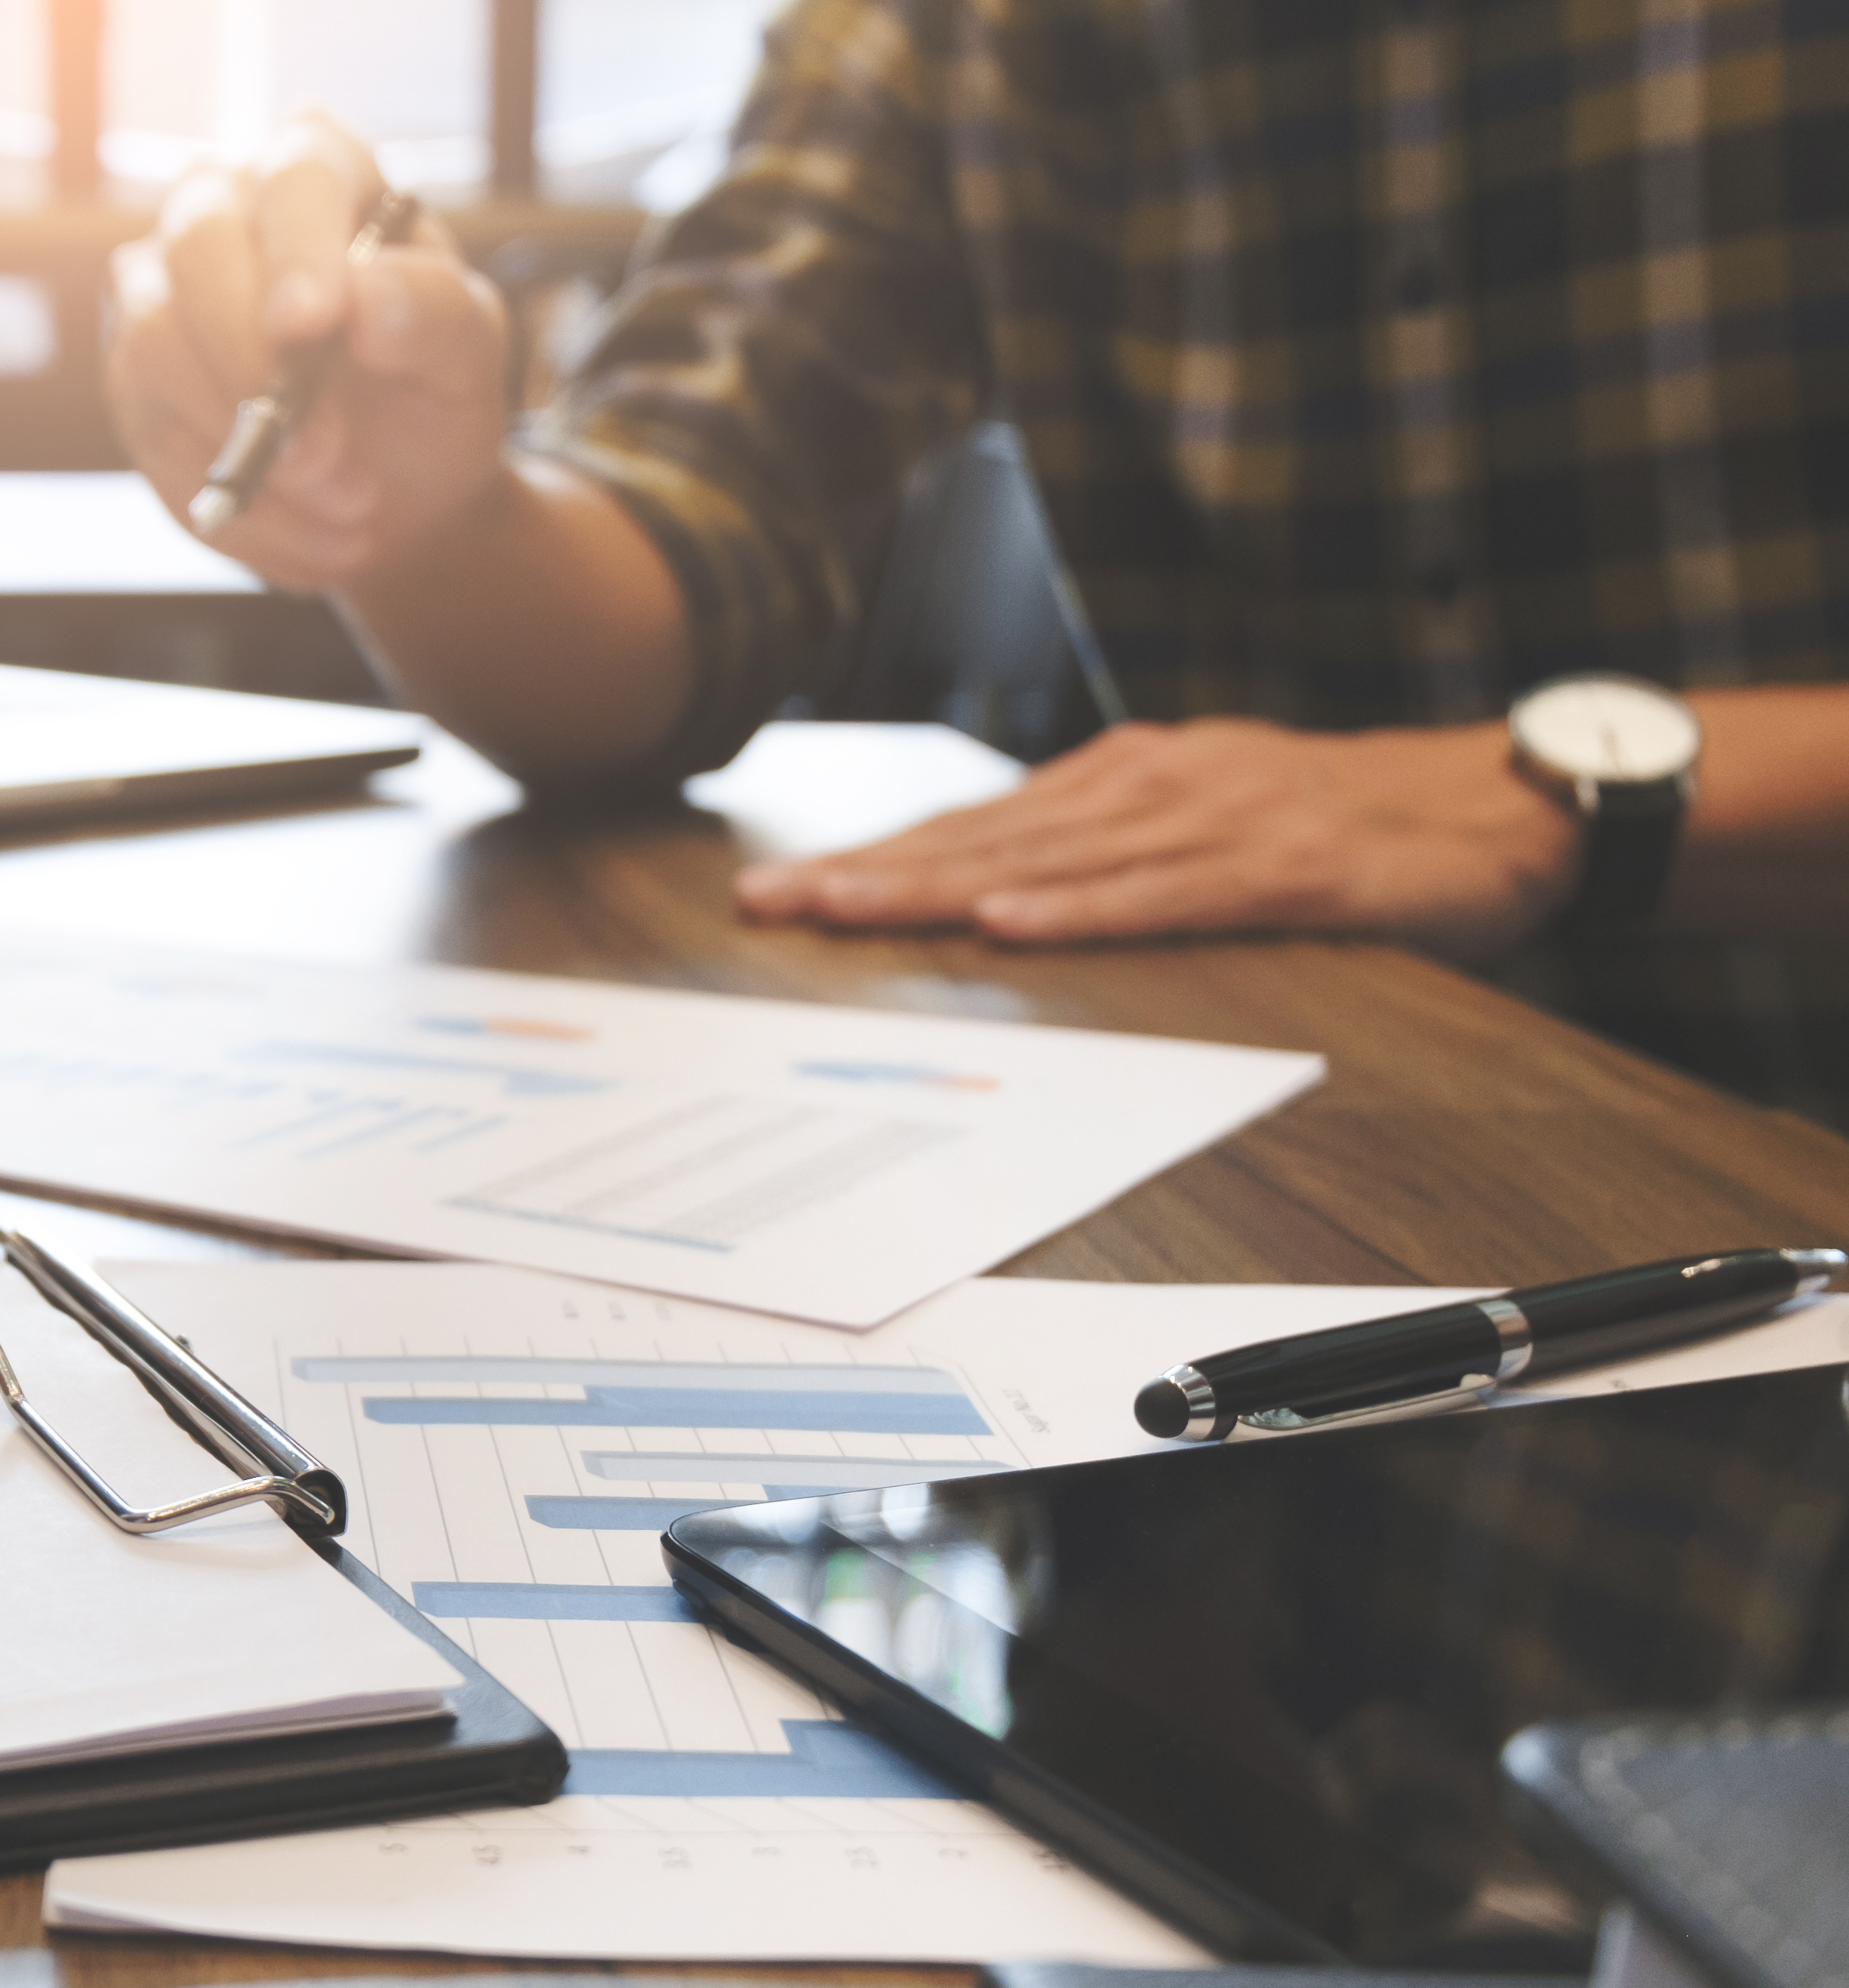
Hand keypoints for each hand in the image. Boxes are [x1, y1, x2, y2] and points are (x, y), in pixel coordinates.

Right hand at [106, 115, 514, 591]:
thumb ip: (434, 313)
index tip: (314, 325)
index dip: (297, 249)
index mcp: (318, 174)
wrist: (397, 488)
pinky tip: (310, 542)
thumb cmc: (430, 391)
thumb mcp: (469, 356)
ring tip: (345, 510)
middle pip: (196, 245)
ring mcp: (161, 295)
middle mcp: (221, 212)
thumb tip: (364, 299)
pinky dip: (239, 505)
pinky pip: (154, 438)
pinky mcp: (135, 384)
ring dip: (246, 444)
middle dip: (254, 360)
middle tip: (329, 456)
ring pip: (154, 341)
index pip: (293, 180)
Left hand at [731, 718, 1584, 956]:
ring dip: (942, 887)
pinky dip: (1087, 908)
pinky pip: (1169, 893)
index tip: (782, 889)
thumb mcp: (1212, 828)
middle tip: (769, 902)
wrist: (1504, 799)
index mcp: (1134, 778)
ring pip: (1053, 860)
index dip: (876, 857)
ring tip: (847, 911)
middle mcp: (1159, 785)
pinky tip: (1013, 922)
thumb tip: (1007, 891)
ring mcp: (1221, 819)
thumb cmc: (1348, 825)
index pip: (979, 826)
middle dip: (871, 871)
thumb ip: (1117, 856)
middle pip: (990, 837)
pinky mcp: (1288, 865)